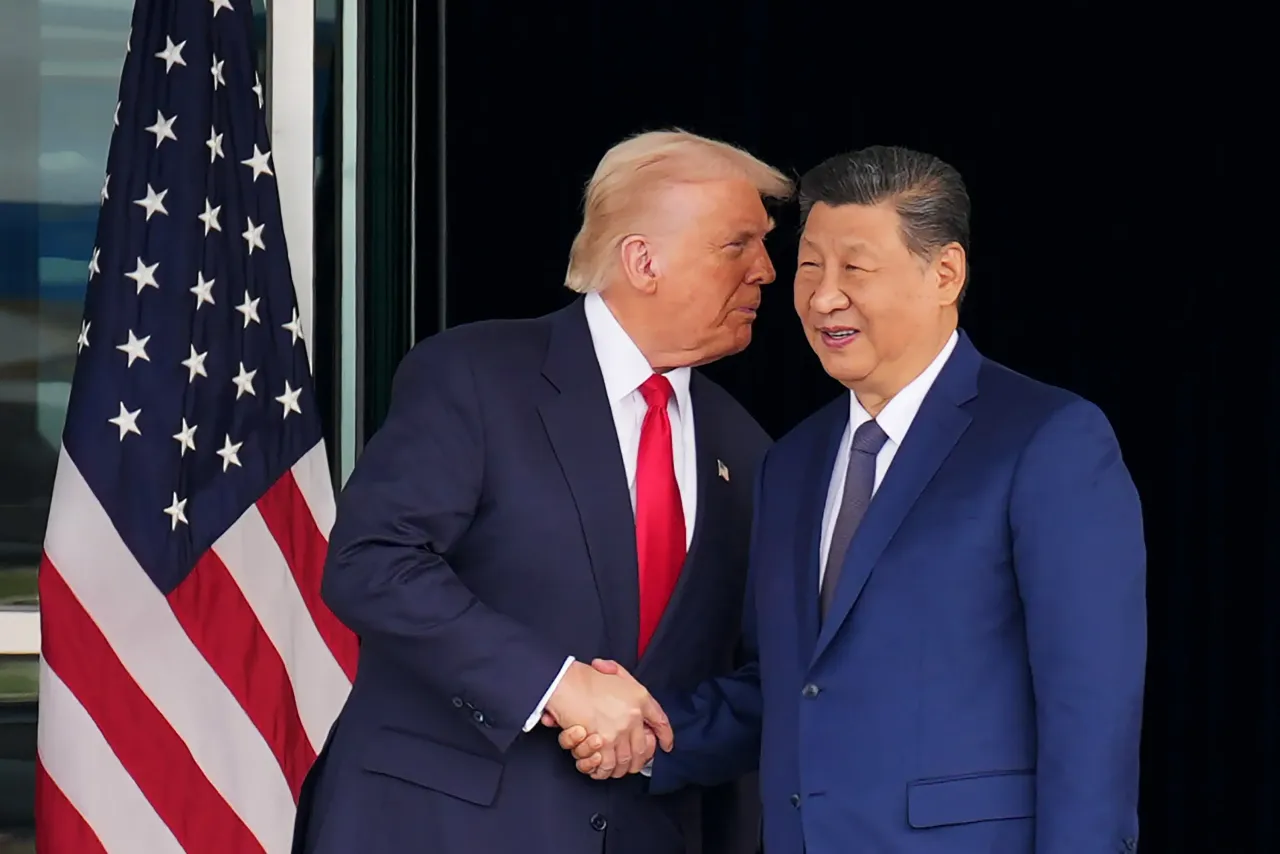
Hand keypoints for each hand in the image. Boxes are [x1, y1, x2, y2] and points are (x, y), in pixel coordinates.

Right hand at [545, 659, 671, 778]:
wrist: (565, 682)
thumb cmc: (585, 677)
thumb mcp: (615, 671)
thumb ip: (625, 680)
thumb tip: (630, 693)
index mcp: (639, 698)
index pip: (661, 721)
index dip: (666, 736)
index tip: (666, 745)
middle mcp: (633, 716)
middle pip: (643, 748)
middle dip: (639, 761)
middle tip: (634, 765)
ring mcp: (619, 731)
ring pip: (626, 760)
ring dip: (621, 768)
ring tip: (617, 770)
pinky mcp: (603, 743)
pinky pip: (608, 765)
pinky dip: (605, 771)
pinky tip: (602, 770)